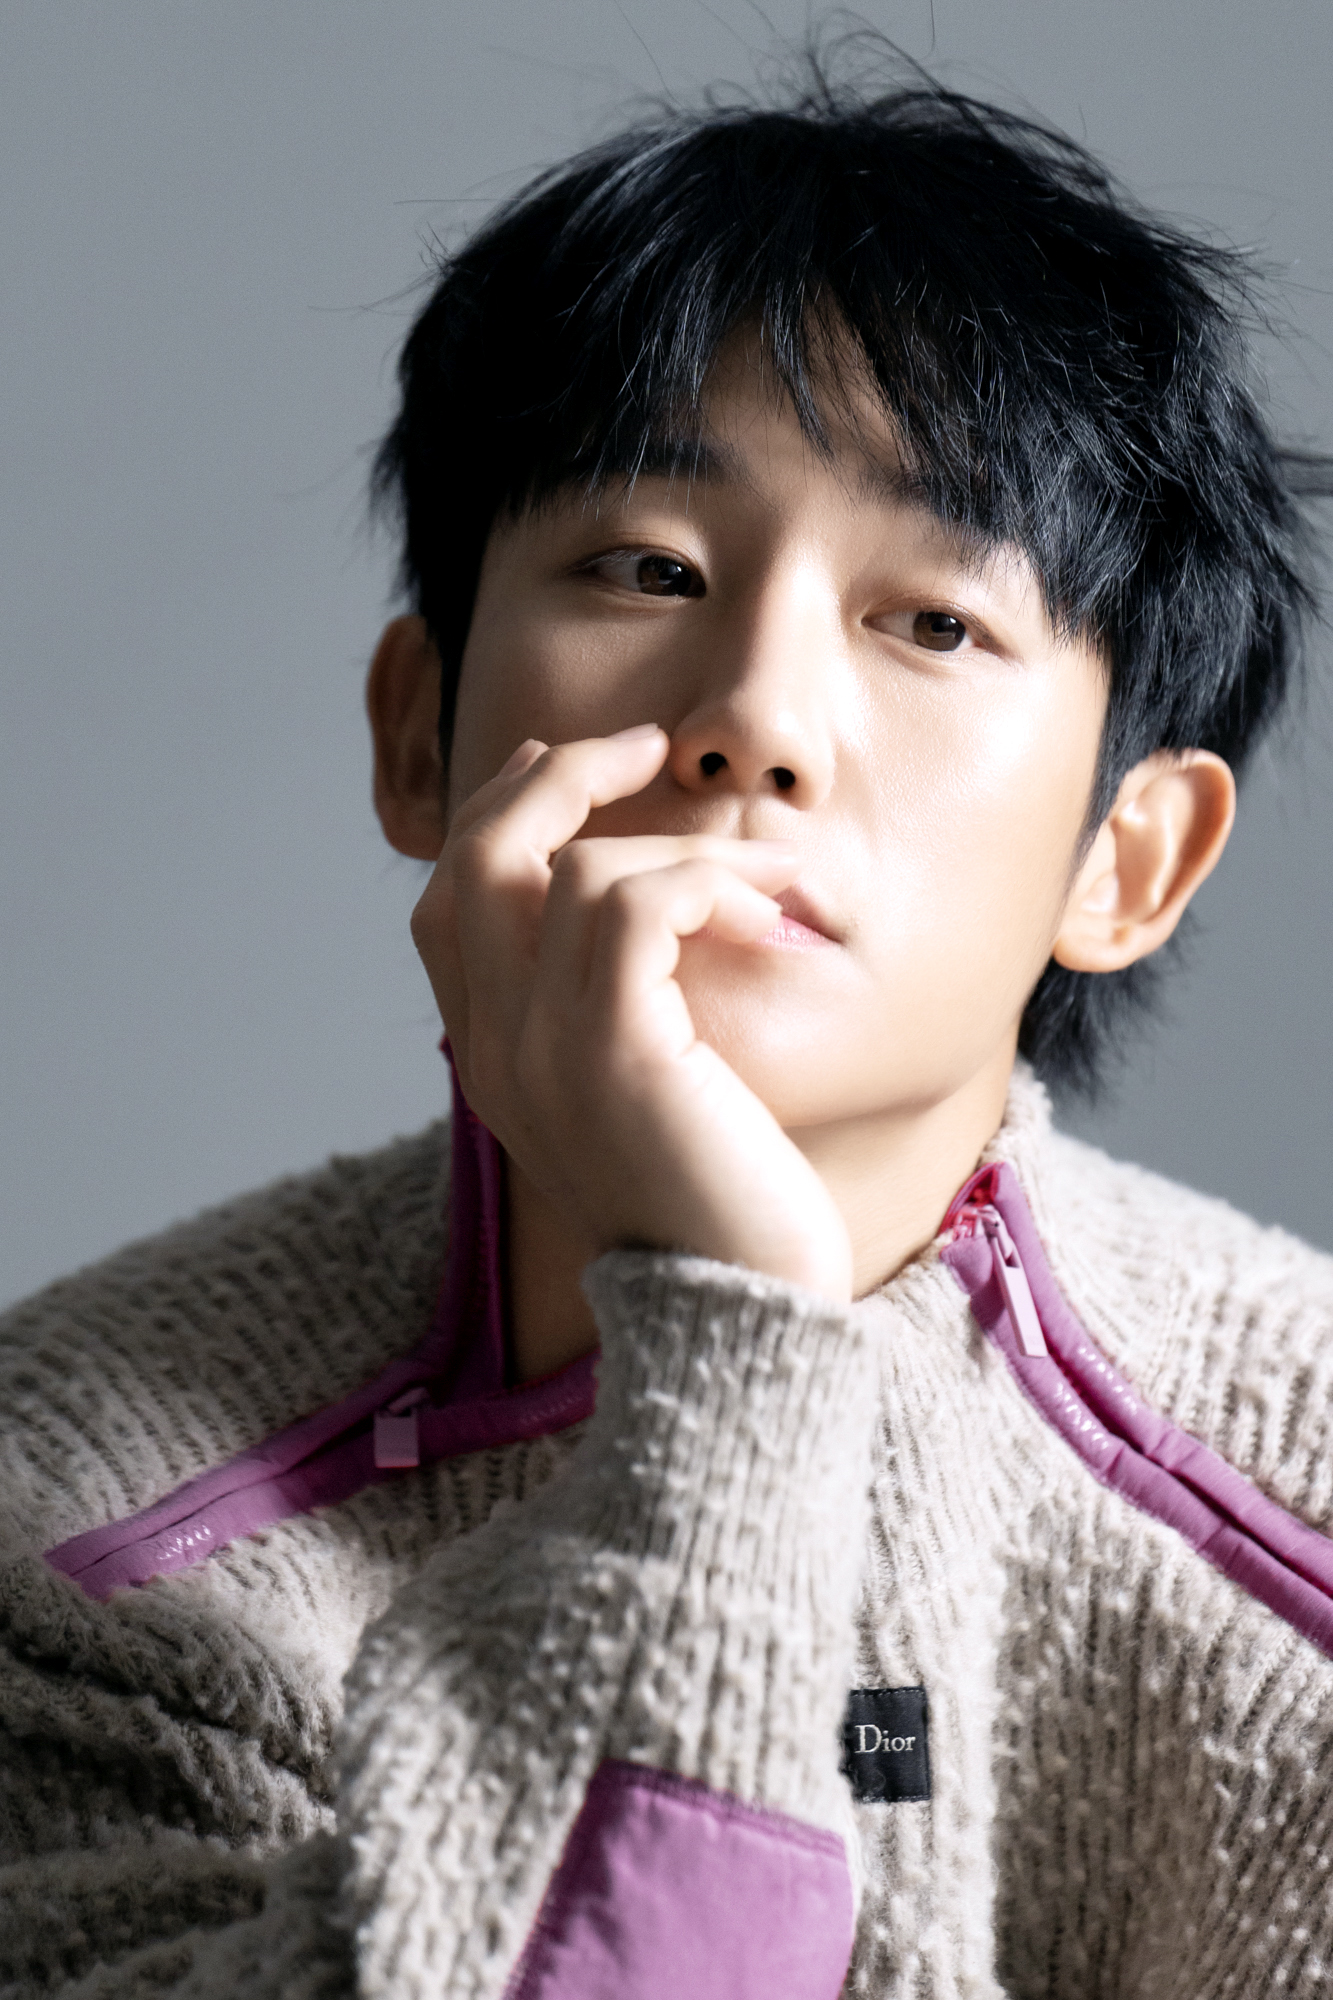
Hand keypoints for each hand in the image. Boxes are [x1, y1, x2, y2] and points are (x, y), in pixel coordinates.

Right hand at [411, 727, 853, 1301]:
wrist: (744, 1319)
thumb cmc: (718, 1204)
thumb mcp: (647, 1096)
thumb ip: (618, 1010)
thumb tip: (654, 910)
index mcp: (490, 1057)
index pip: (450, 897)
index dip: (502, 810)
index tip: (574, 761)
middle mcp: (492, 1051)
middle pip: (478, 856)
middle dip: (557, 776)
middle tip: (645, 743)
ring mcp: (542, 1054)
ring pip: (575, 869)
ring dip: (689, 846)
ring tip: (778, 882)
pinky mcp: (614, 1056)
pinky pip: (639, 904)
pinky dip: (714, 884)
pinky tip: (777, 924)